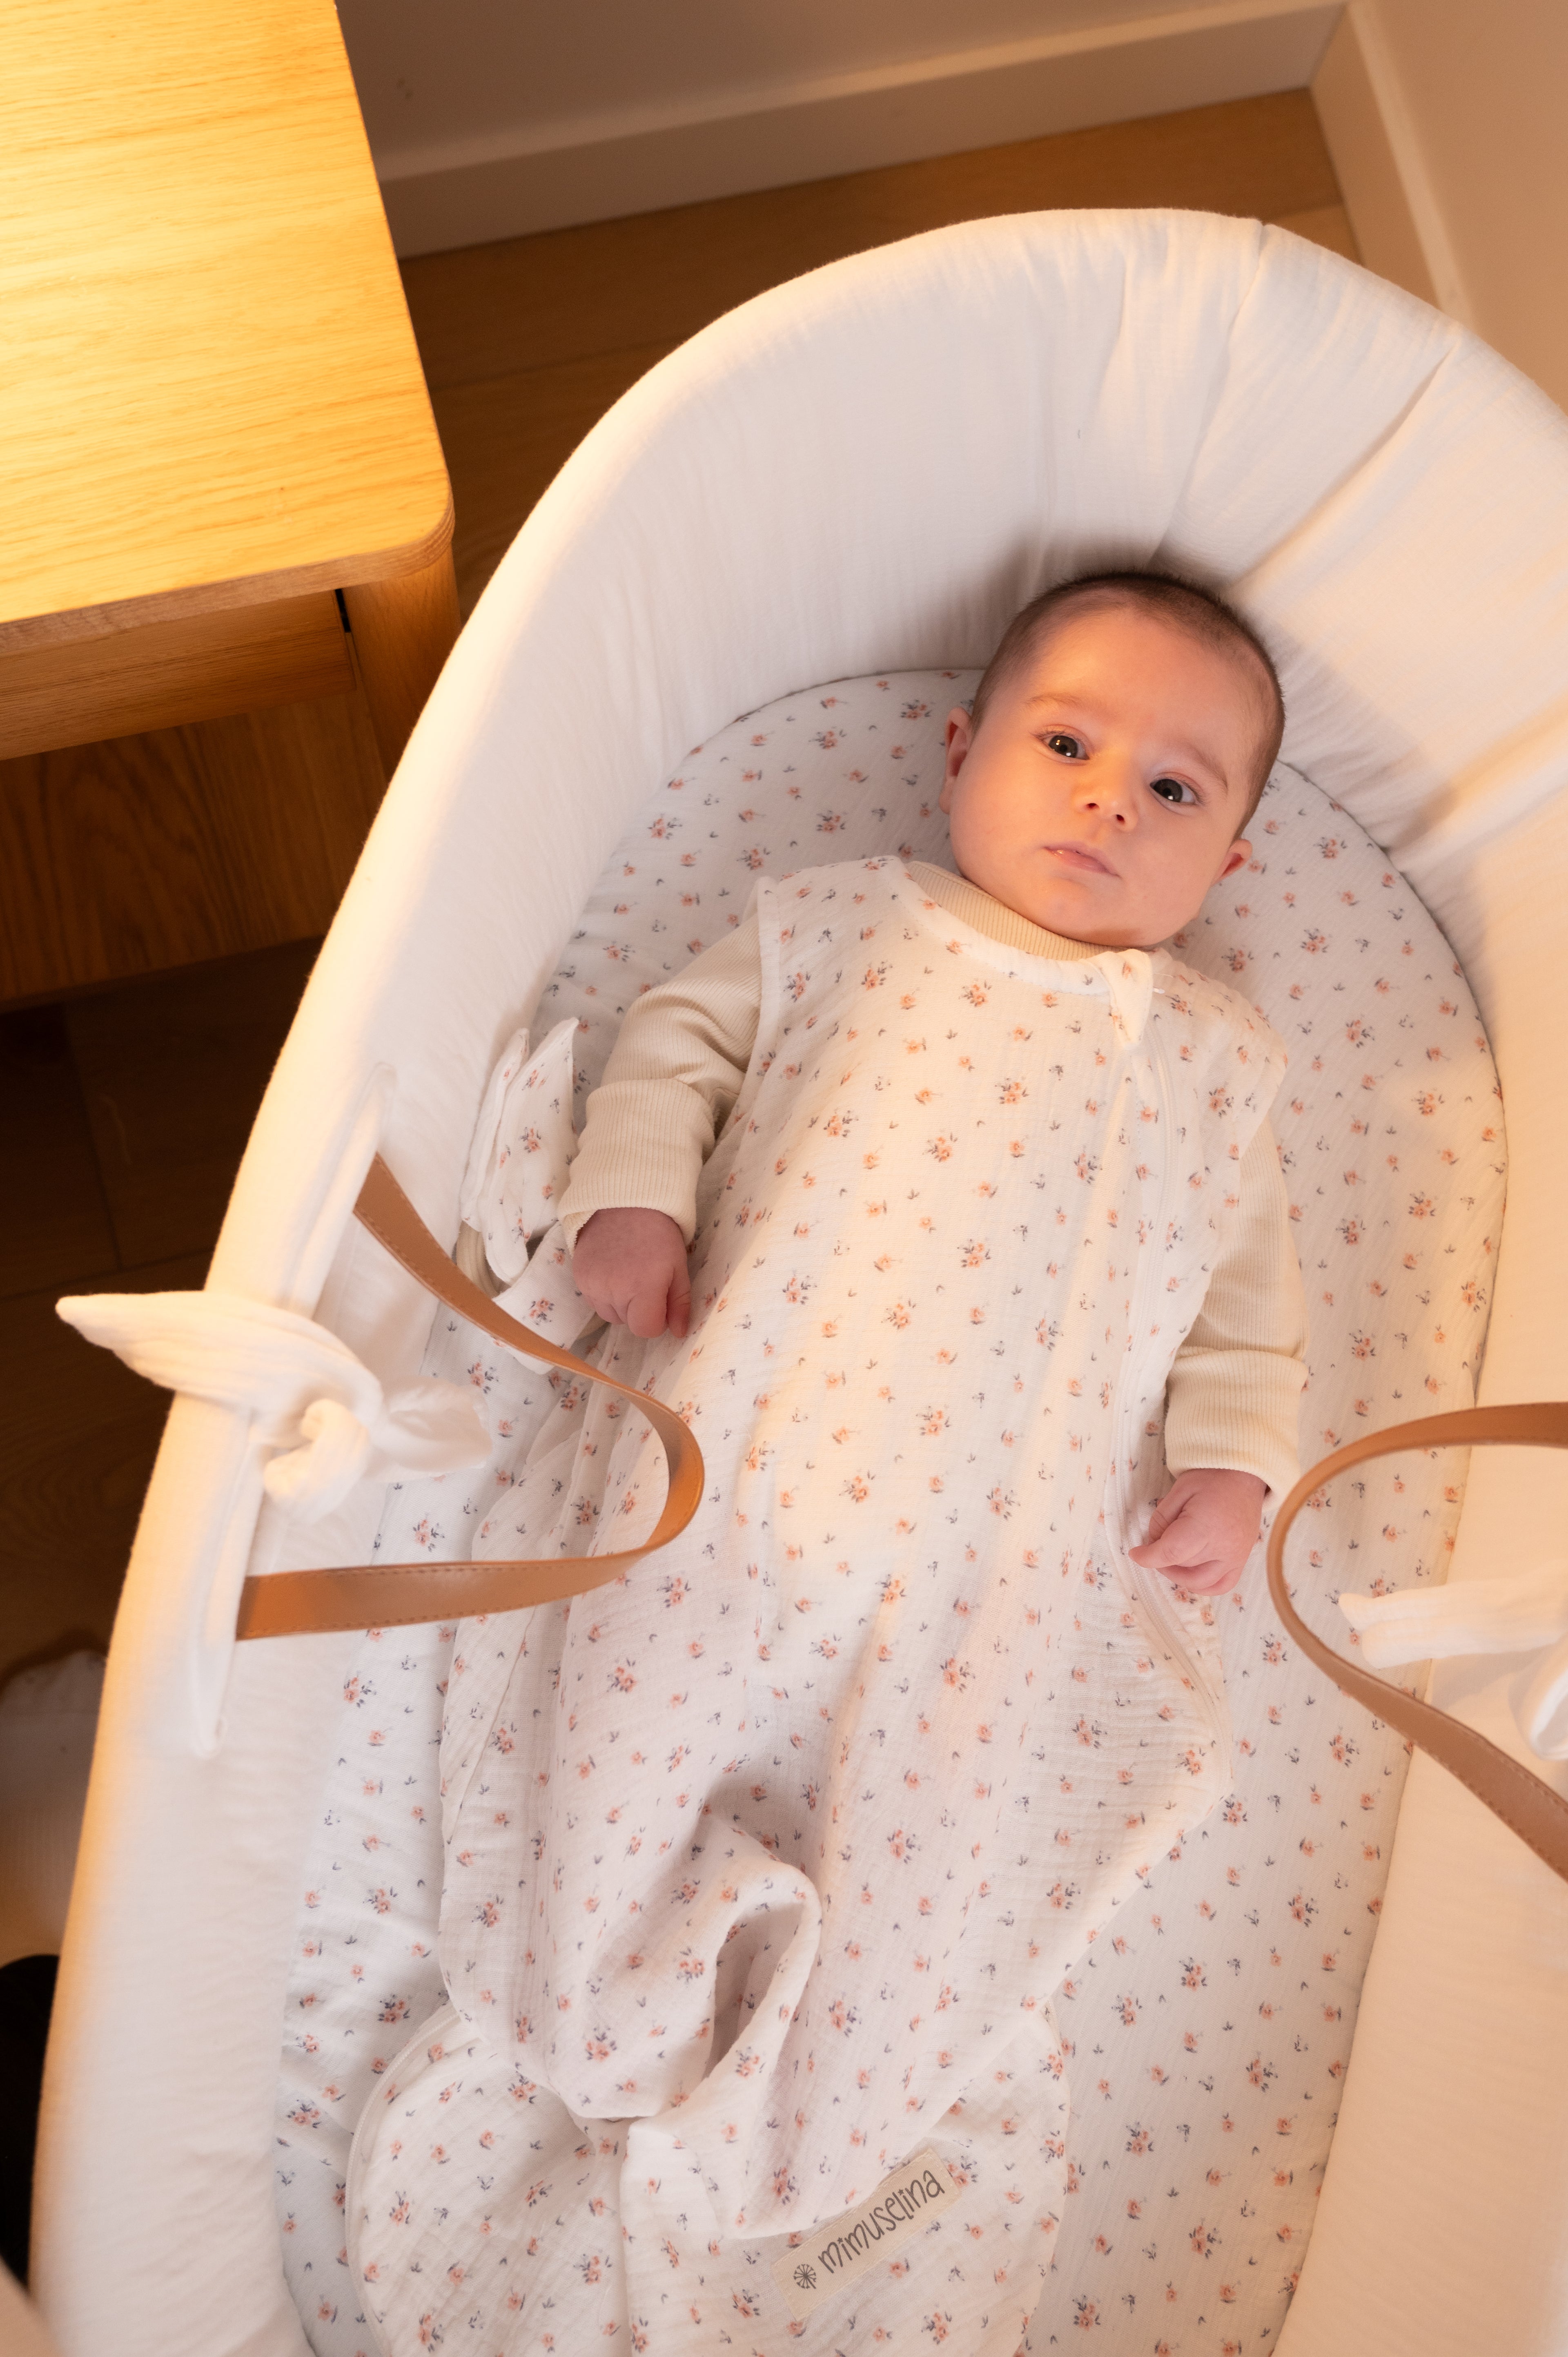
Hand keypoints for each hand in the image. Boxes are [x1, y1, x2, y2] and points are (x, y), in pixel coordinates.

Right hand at [571, 1207, 690, 1339]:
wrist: (624, 1202)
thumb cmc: (658, 1234)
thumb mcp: (678, 1266)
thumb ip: (679, 1303)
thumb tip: (678, 1333)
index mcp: (643, 1286)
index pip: (645, 1329)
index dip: (656, 1320)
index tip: (660, 1301)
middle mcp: (614, 1289)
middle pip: (628, 1322)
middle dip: (639, 1309)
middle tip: (644, 1279)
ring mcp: (592, 1284)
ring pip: (610, 1315)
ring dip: (621, 1304)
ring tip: (627, 1274)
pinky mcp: (579, 1277)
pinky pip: (594, 1301)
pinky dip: (605, 1294)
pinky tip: (612, 1270)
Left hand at [1126, 1468, 1266, 1595]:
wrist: (1244, 1476)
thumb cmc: (1211, 1478)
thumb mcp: (1179, 1490)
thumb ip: (1162, 1518)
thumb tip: (1154, 1542)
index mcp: (1205, 1526)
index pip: (1171, 1552)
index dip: (1148, 1557)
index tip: (1136, 1553)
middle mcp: (1223, 1547)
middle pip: (1182, 1565)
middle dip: (1162, 1558)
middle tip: (1156, 1543)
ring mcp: (1235, 1557)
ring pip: (1199, 1581)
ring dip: (1178, 1575)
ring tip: (1170, 1558)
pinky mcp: (1242, 1560)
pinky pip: (1221, 1585)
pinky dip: (1203, 1585)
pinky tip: (1190, 1573)